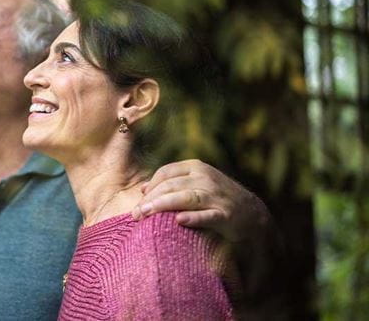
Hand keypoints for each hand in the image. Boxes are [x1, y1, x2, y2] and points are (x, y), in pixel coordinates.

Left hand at [131, 159, 269, 241]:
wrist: (253, 213)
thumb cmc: (216, 198)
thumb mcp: (196, 183)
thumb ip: (171, 183)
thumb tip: (144, 188)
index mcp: (196, 167)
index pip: (165, 173)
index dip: (149, 187)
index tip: (138, 202)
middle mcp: (205, 178)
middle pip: (171, 185)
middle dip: (150, 200)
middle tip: (135, 214)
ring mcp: (216, 196)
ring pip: (185, 198)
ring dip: (162, 206)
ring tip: (145, 215)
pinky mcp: (226, 215)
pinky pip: (207, 215)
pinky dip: (193, 218)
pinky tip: (179, 221)